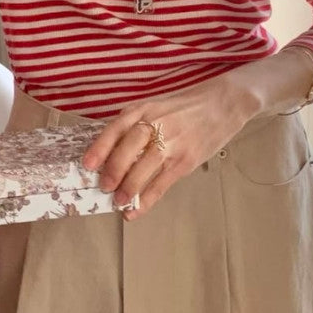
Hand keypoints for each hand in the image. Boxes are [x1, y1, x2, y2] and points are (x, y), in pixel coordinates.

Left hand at [82, 72, 260, 219]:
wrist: (225, 102)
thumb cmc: (187, 105)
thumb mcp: (157, 105)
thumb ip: (136, 124)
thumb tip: (110, 153)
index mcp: (145, 108)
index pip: (116, 127)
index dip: (100, 147)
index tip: (87, 164)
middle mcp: (158, 123)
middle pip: (129, 147)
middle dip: (113, 170)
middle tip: (103, 187)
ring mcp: (174, 142)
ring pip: (145, 167)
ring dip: (128, 187)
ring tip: (118, 201)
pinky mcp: (187, 160)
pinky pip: (162, 183)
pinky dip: (147, 199)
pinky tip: (135, 210)